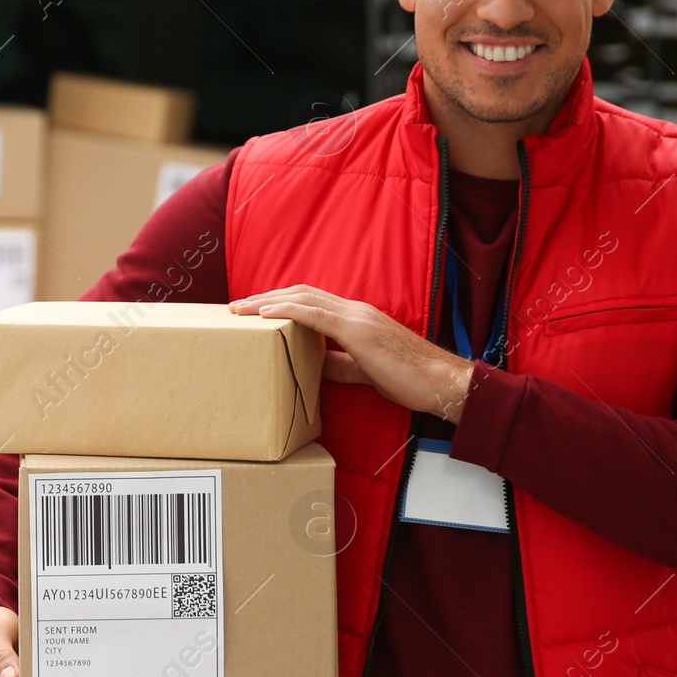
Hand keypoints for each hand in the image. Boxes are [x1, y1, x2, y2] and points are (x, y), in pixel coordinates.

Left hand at [230, 285, 474, 422]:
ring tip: (240, 309)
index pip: (310, 300)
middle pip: (300, 293)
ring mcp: (356, 317)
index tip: (253, 310)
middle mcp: (354, 310)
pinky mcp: (358, 331)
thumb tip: (313, 363)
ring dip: (267, 301)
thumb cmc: (408, 378)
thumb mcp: (364, 370)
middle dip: (265, 297)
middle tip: (236, 307)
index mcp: (356, 317)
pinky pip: (315, 314)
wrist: (440, 383)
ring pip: (303, 298)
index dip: (280, 301)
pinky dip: (287, 310)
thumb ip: (338, 363)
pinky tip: (265, 314)